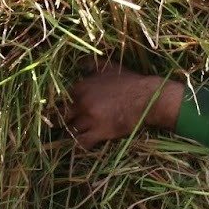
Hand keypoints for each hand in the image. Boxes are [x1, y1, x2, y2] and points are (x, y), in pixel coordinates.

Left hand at [65, 63, 184, 149]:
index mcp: (80, 87)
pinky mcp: (99, 132)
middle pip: (63, 116)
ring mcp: (90, 118)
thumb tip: (80, 64)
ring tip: (80, 133)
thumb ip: (91, 65)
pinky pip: (82, 143)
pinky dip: (83, 144)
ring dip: (75, 132)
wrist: (147, 98)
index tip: (67, 111)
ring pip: (71, 130)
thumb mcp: (109, 68)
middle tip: (71, 123)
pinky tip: (87, 143)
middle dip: (66, 121)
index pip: (61, 100)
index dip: (64, 106)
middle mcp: (81, 103)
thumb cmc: (129, 82)